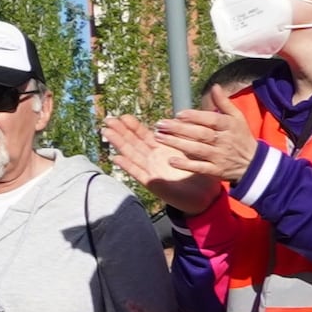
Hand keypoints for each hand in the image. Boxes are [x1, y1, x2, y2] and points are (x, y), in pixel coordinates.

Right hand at [104, 106, 254, 194]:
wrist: (206, 196)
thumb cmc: (200, 173)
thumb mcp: (193, 150)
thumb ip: (183, 136)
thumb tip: (176, 119)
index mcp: (162, 149)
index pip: (144, 135)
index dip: (133, 125)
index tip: (123, 115)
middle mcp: (153, 159)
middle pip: (133, 142)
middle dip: (120, 131)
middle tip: (108, 119)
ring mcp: (151, 171)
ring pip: (132, 155)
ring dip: (119, 144)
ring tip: (106, 133)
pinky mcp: (153, 184)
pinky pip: (138, 174)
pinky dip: (128, 166)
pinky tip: (116, 159)